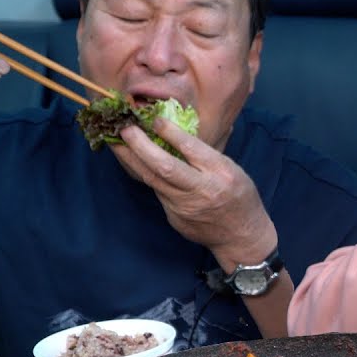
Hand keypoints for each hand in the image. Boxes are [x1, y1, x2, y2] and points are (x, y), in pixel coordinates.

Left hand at [112, 117, 275, 269]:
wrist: (240, 237)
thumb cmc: (239, 197)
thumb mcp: (232, 170)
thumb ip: (205, 155)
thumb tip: (174, 134)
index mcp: (221, 174)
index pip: (191, 149)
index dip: (170, 132)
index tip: (154, 119)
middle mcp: (202, 190)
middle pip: (164, 166)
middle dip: (140, 145)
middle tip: (125, 128)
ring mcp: (185, 206)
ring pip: (152, 180)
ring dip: (131, 159)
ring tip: (116, 142)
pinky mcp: (174, 217)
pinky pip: (157, 191)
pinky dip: (145, 174)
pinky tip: (134, 162)